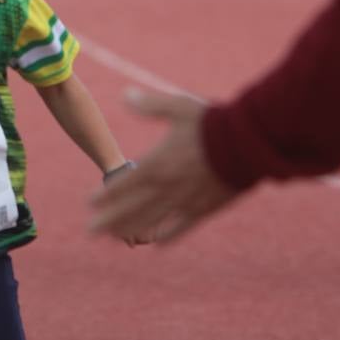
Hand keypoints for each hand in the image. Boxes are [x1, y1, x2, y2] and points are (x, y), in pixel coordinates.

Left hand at [89, 90, 241, 244]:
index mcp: (157, 163)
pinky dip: (168, 235)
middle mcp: (167, 187)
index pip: (123, 184)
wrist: (249, 143)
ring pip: (152, 221)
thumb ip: (149, 105)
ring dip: (131, 230)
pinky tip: (157, 243)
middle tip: (90, 232)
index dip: (105, 195)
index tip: (89, 203)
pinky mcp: (205, 209)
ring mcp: (185, 201)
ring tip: (115, 239)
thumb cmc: (211, 123)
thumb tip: (124, 95)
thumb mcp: (177, 106)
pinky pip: (182, 227)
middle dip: (109, 221)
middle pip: (131, 209)